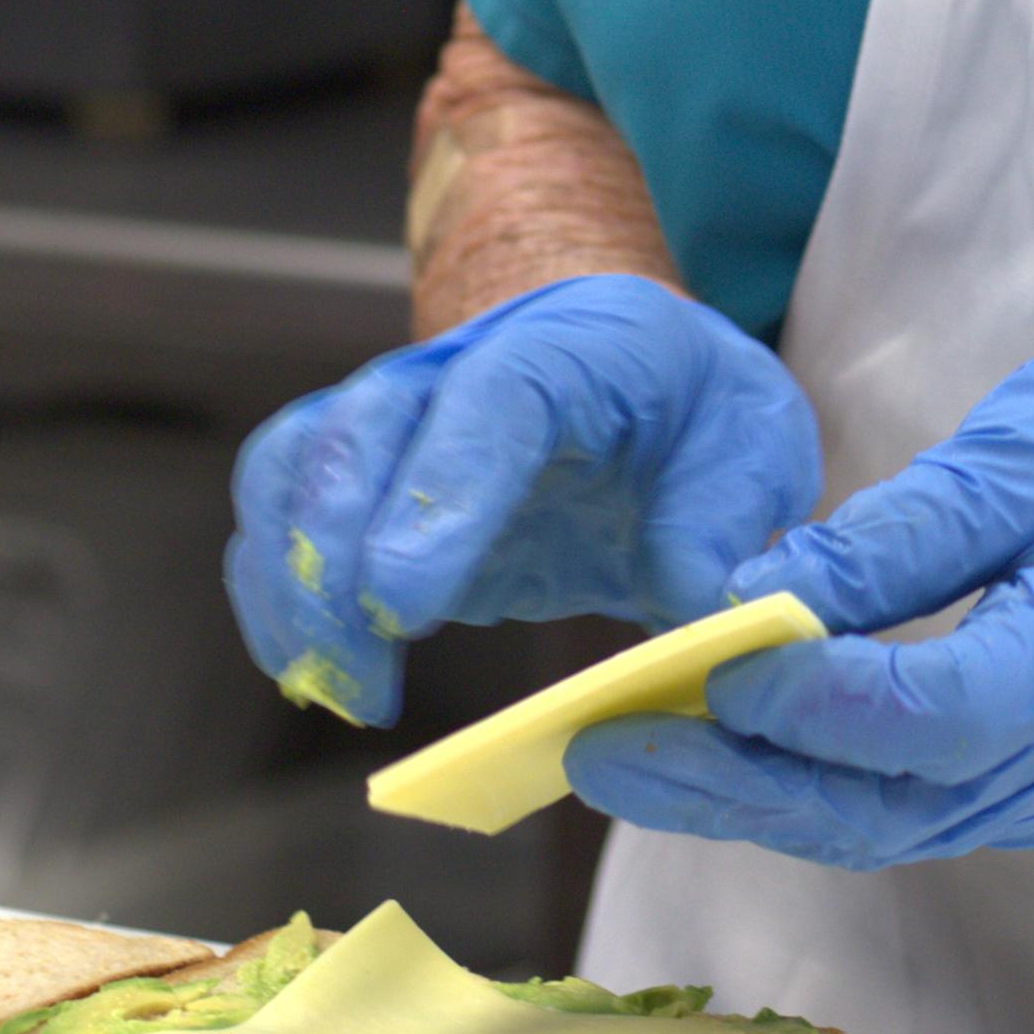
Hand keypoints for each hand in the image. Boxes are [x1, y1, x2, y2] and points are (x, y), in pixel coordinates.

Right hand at [222, 275, 825, 719]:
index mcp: (576, 346)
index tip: (407, 603)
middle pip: (363, 425)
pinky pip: (282, 517)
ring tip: (341, 687)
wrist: (645, 378)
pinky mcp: (366, 484)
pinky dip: (278, 595)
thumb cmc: (698, 416)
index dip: (440, 494)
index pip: (492, 398)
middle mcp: (463, 366)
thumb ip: (721, 523)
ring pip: (295, 464)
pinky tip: (318, 674)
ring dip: (293, 579)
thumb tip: (693, 605)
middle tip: (364, 664)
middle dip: (337, 547)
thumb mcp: (755, 451)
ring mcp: (401, 420)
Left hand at [564, 314, 1033, 865]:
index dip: (818, 697)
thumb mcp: (1032, 448)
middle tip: (607, 748)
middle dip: (735, 780)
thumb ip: (901, 533)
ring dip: (750, 793)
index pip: (935, 713)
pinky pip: (900, 807)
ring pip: (879, 822)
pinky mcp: (1022, 785)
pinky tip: (720, 748)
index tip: (715, 651)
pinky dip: (804, 784)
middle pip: (885, 803)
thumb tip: (765, 588)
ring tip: (629, 755)